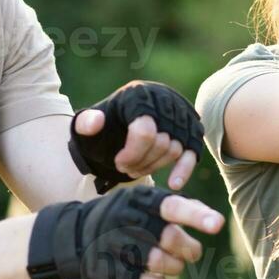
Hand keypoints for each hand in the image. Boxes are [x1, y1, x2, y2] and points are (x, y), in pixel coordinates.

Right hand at [26, 185, 224, 278]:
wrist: (75, 235)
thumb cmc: (127, 218)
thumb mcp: (147, 203)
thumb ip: (181, 207)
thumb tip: (213, 219)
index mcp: (139, 199)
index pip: (172, 206)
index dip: (196, 216)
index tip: (218, 224)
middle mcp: (124, 218)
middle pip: (169, 238)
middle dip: (188, 250)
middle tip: (192, 253)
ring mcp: (110, 243)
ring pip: (157, 263)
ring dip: (173, 267)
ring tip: (173, 265)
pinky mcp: (102, 268)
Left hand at [69, 81, 204, 191]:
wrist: (121, 122)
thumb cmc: (104, 126)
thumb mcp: (88, 125)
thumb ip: (86, 123)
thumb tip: (97, 121)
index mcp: (138, 94)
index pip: (145, 130)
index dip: (131, 154)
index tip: (118, 163)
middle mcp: (163, 100)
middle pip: (160, 142)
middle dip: (141, 162)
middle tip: (125, 169)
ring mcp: (180, 115)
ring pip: (174, 149)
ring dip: (154, 166)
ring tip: (136, 169)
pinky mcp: (191, 131)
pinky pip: (192, 153)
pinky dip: (184, 170)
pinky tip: (174, 184)